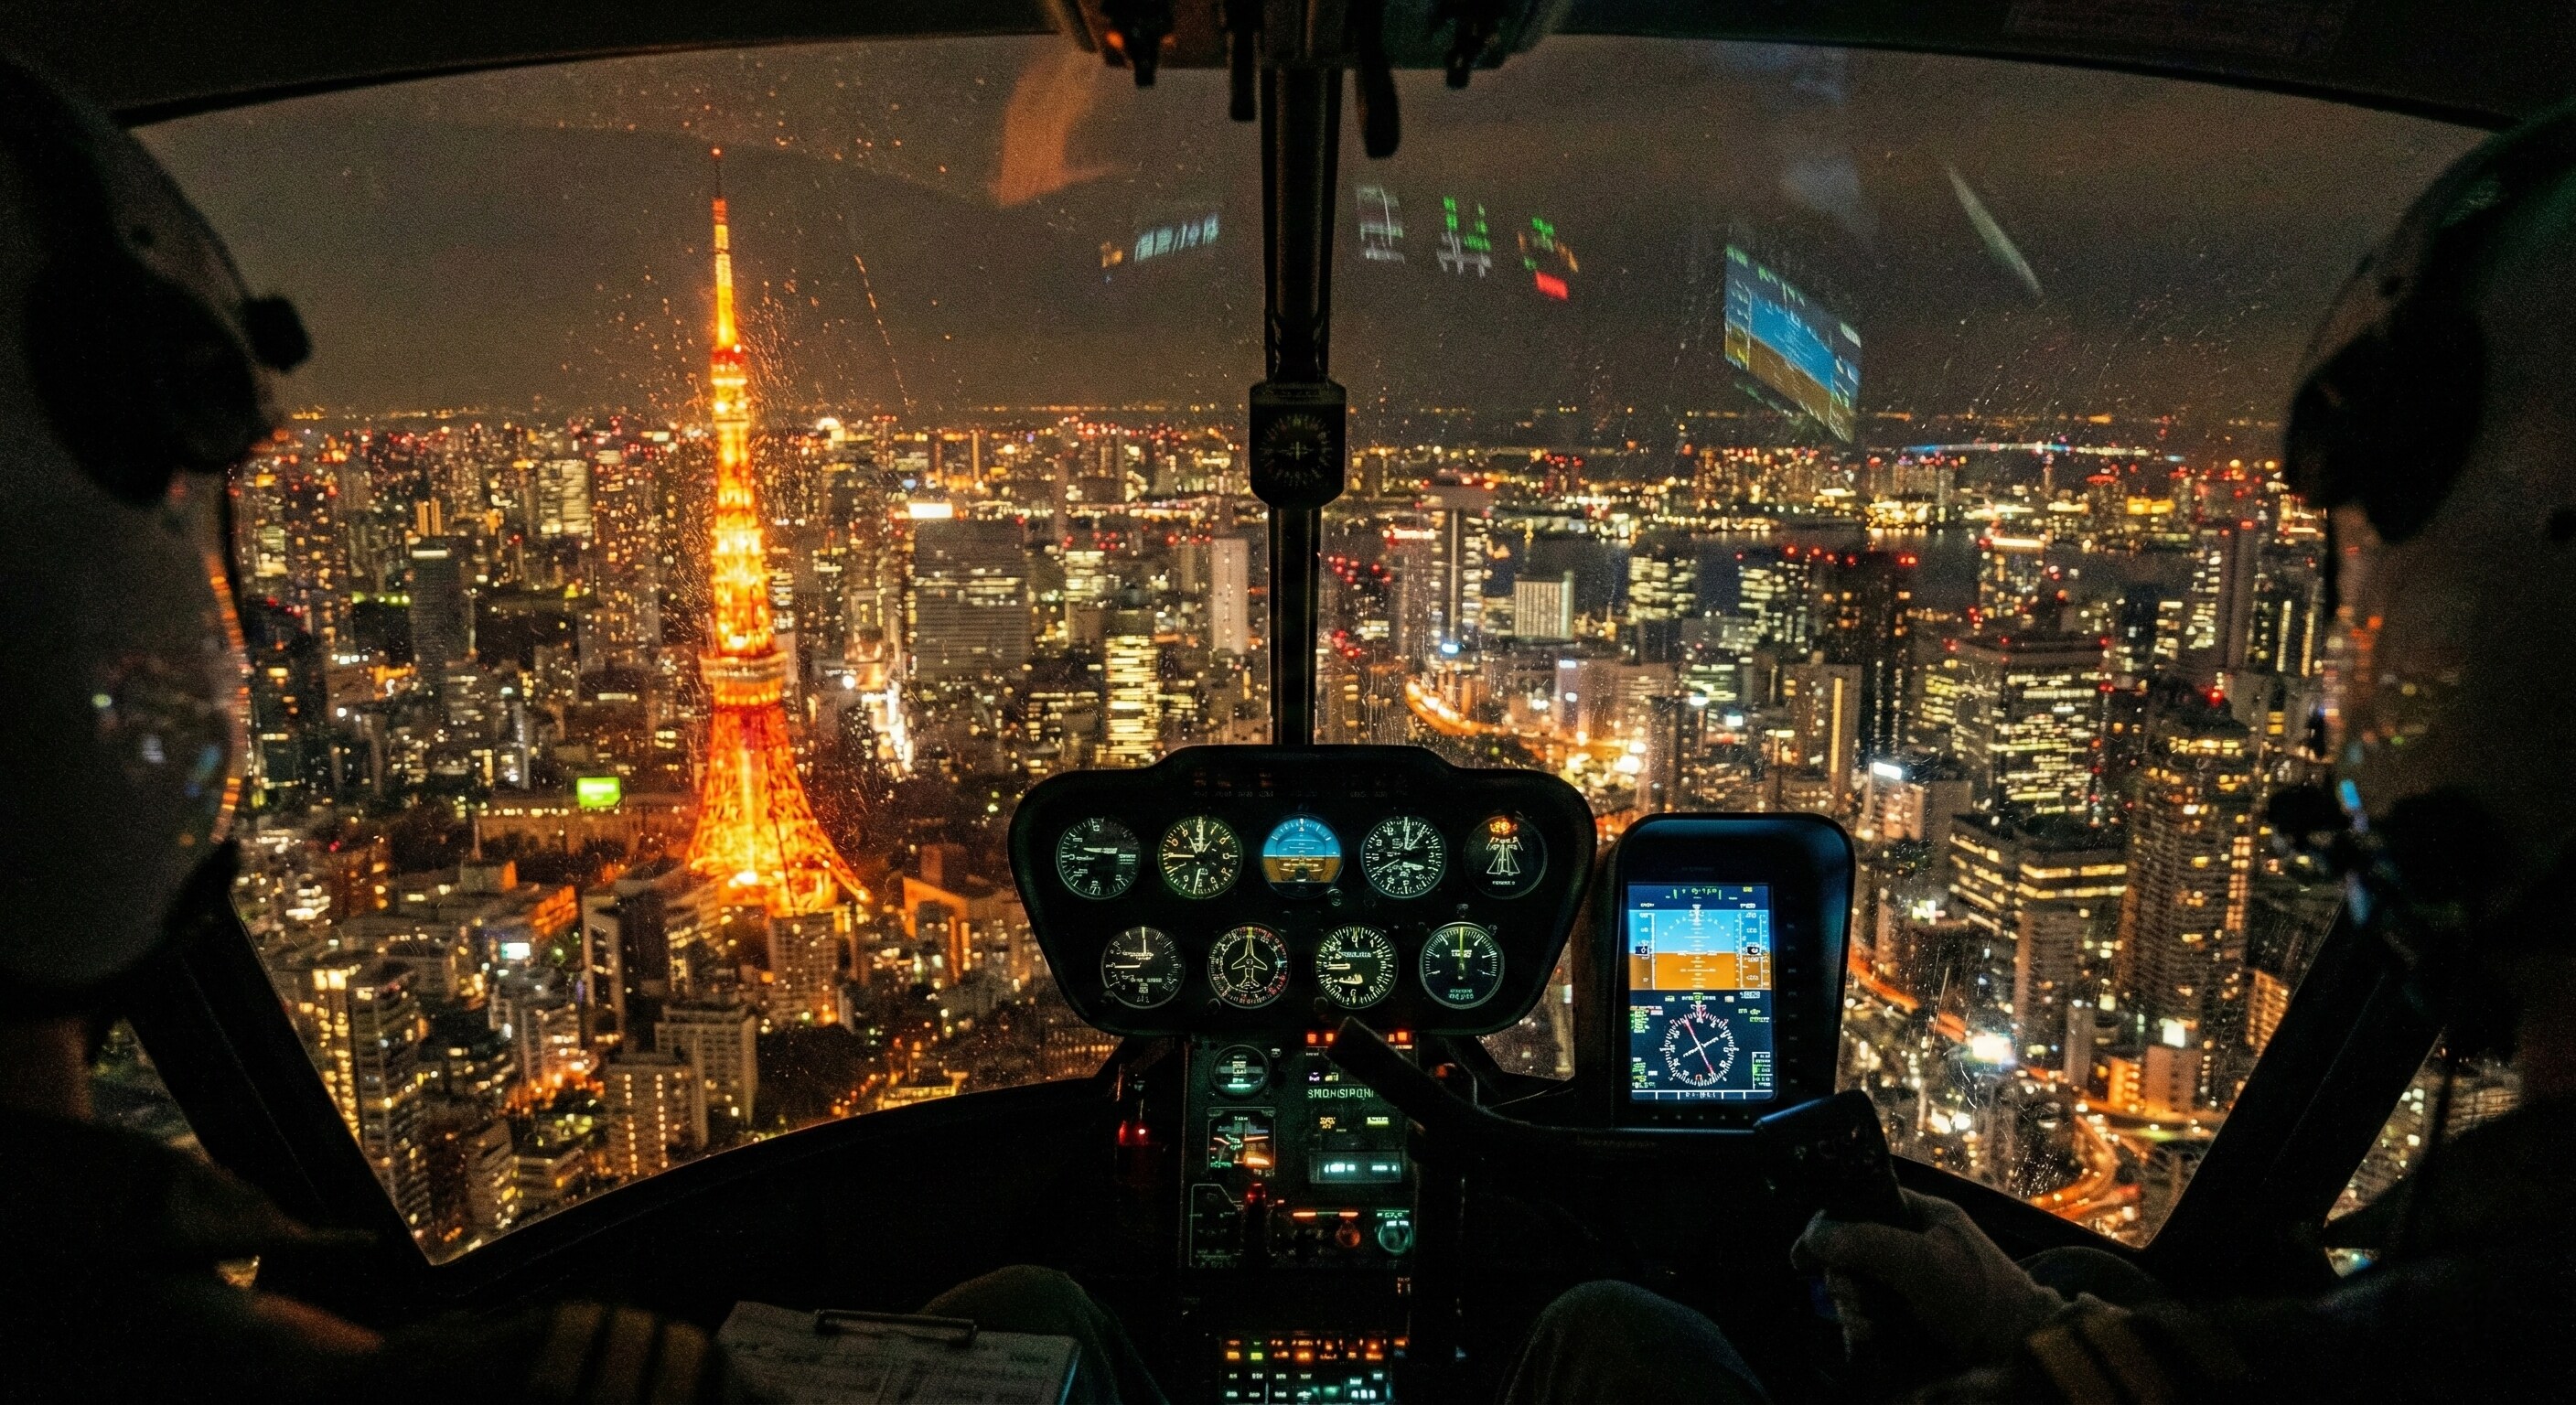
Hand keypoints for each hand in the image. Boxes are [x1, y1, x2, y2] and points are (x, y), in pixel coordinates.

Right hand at [1791, 1190, 2064, 1366]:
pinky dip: (1863, 1331)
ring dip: (1852, 1309)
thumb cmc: (1979, 1296)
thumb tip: (1815, 1236)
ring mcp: (1912, 1285)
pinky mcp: (1910, 1319)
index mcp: (1922, 1215)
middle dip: (1842, 1278)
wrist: (2018, 1353)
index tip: (1804, 1254)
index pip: (1861, 1202)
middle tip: (1849, 1298)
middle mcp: (1913, 1245)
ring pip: (1858, 1288)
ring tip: (1866, 1328)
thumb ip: (1866, 1242)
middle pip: (1852, 1251)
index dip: (1830, 1224)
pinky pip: (1870, 1318)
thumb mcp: (1922, 1261)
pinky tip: (1868, 1340)